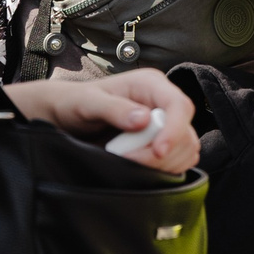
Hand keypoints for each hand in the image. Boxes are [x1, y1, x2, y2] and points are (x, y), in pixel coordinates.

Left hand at [8, 72, 199, 173]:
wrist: (68, 116)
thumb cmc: (75, 103)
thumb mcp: (88, 102)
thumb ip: (114, 108)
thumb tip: (143, 119)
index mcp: (150, 84)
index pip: (180, 106)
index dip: (174, 131)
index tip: (157, 151)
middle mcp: (163, 101)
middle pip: (185, 132)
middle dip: (161, 153)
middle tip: (127, 158)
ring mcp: (165, 122)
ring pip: (186, 149)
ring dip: (162, 163)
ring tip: (128, 159)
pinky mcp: (163, 141)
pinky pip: (179, 159)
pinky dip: (165, 168)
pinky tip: (140, 166)